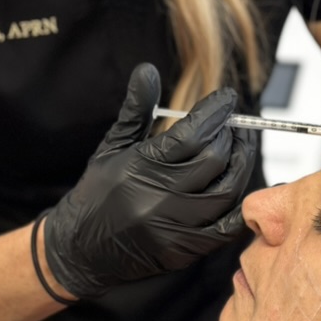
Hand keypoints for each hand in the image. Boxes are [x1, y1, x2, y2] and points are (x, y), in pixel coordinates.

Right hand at [44, 63, 256, 299]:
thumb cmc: (96, 194)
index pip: (191, 134)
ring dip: (240, 164)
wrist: (80, 251)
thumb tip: (147, 70)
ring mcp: (173, 228)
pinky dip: (240, 204)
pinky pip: (226, 227)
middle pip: (214, 159)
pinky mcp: (184, 251)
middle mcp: (158, 199)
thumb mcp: (112, 147)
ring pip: (226, 191)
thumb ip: (136, 109)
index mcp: (139, 168)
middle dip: (230, 135)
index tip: (227, 98)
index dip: (215, 112)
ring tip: (238, 146)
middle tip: (232, 123)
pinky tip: (240, 182)